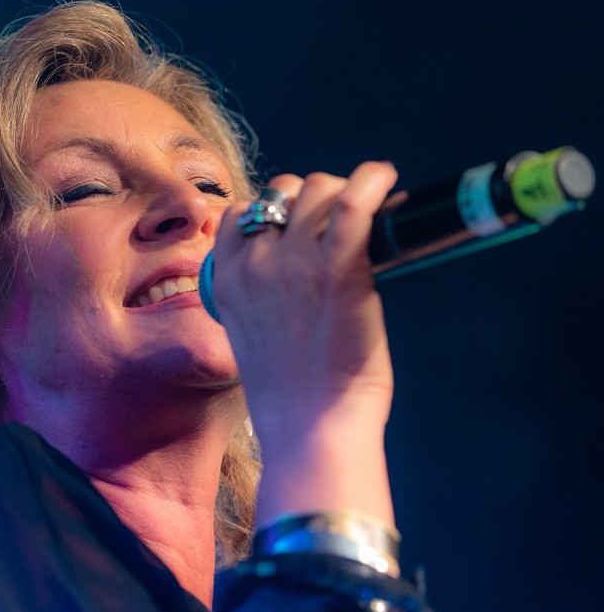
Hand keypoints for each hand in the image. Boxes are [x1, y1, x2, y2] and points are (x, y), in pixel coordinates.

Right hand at [211, 161, 398, 522]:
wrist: (310, 431)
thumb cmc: (293, 398)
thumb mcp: (254, 337)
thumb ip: (265, 296)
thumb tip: (305, 268)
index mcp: (225, 279)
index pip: (241, 214)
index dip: (275, 212)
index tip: (301, 226)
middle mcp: (253, 262)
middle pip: (283, 193)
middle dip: (313, 200)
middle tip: (343, 225)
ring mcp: (291, 262)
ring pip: (317, 188)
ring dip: (344, 192)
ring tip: (369, 213)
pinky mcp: (336, 269)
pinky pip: (353, 202)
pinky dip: (373, 181)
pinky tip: (386, 180)